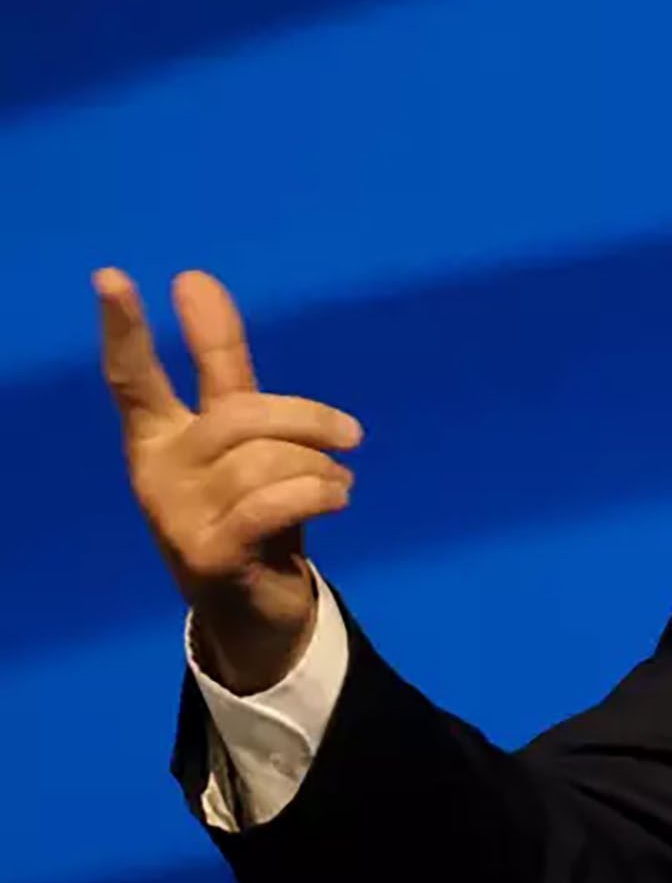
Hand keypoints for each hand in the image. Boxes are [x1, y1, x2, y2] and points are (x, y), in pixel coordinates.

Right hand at [96, 269, 361, 692]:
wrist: (256, 606)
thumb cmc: (249, 504)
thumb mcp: (240, 431)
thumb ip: (219, 358)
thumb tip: (194, 277)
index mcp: (155, 435)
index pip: (132, 376)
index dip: (124, 329)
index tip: (111, 276)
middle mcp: (154, 472)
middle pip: (239, 416)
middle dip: (308, 420)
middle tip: (350, 435)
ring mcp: (174, 516)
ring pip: (266, 460)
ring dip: (321, 467)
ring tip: (334, 483)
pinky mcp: (207, 554)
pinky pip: (275, 502)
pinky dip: (319, 493)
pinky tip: (336, 497)